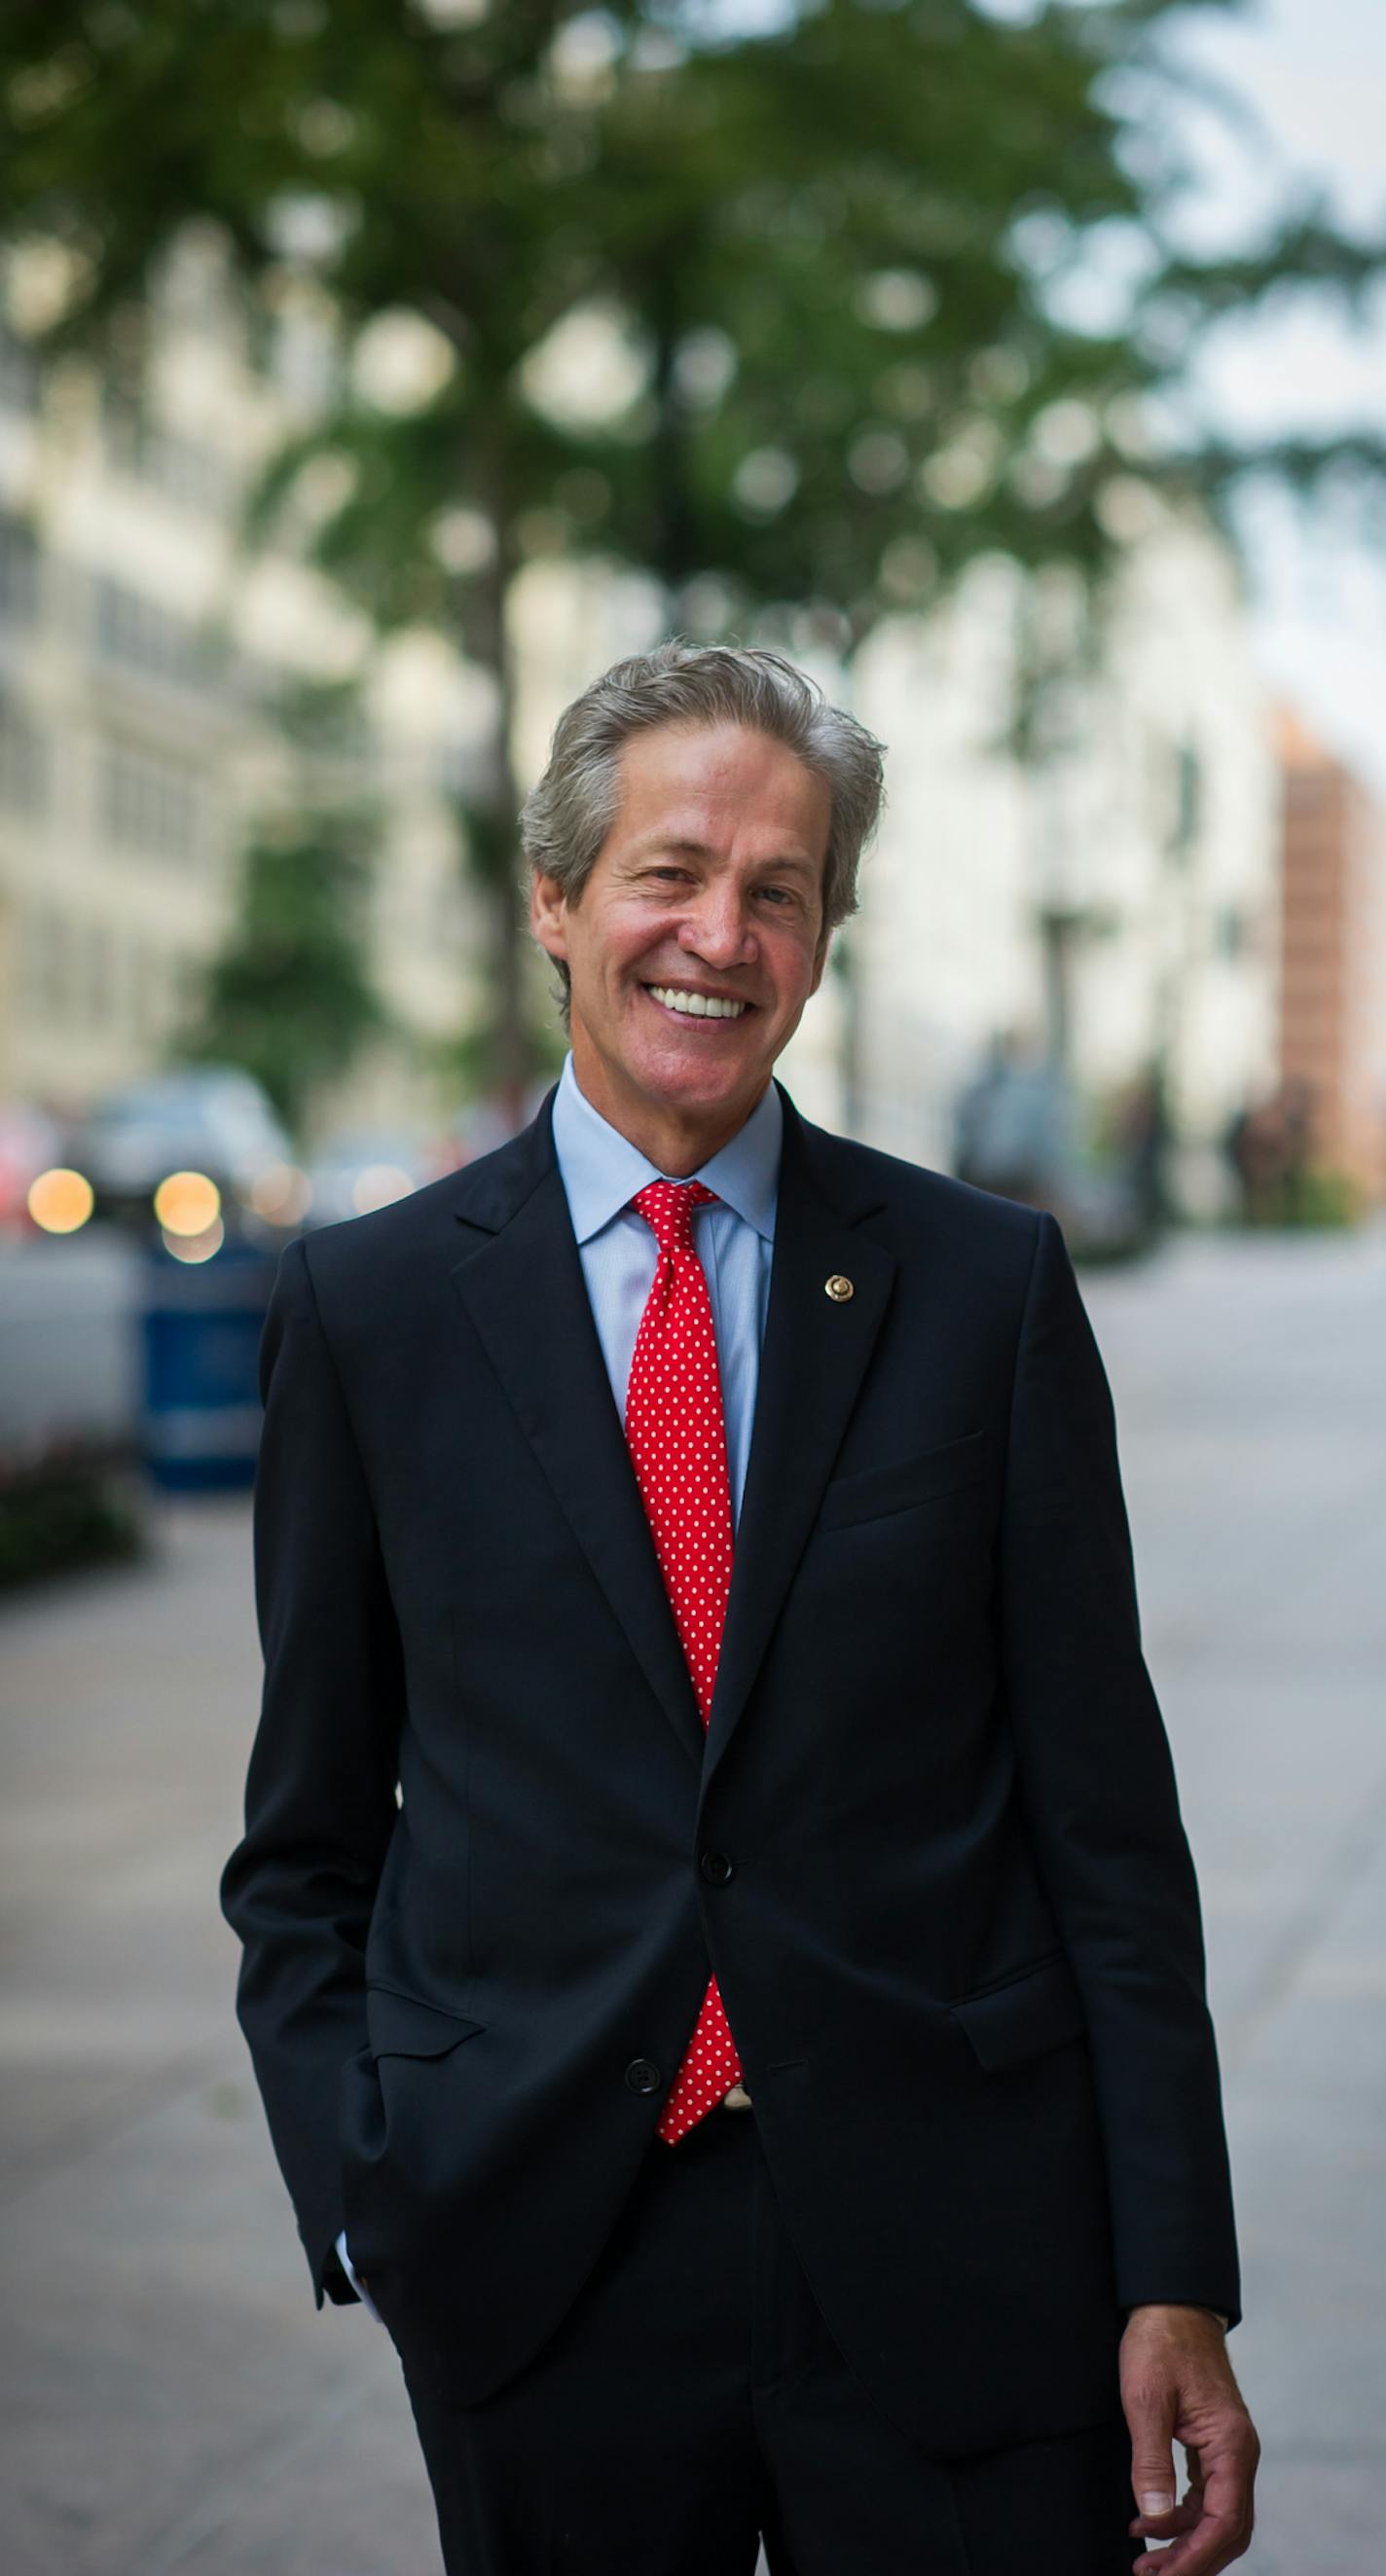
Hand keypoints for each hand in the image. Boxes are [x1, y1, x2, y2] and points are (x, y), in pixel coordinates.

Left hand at [1122, 2304, 1258, 2575]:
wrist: (1171, 2306)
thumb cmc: (1160, 2344)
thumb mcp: (1146, 2400)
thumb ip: (1151, 2460)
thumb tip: (1153, 2516)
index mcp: (1231, 2443)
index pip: (1225, 2519)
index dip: (1196, 2555)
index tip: (1165, 2575)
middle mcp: (1238, 2452)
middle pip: (1228, 2528)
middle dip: (1192, 2559)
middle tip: (1150, 2575)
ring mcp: (1228, 2449)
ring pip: (1218, 2516)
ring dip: (1186, 2543)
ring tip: (1146, 2561)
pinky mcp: (1213, 2445)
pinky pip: (1207, 2496)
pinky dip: (1183, 2518)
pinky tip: (1151, 2523)